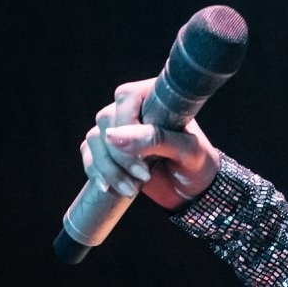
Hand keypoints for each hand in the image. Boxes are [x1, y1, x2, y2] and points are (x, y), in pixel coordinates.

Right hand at [80, 79, 221, 209]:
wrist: (195, 190)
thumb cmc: (198, 163)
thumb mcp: (187, 151)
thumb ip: (156, 139)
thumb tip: (114, 135)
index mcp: (157, 98)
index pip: (126, 97)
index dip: (125, 122)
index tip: (142, 155)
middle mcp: (135, 109)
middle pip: (106, 120)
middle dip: (119, 154)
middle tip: (143, 177)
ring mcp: (120, 130)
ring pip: (94, 139)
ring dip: (108, 168)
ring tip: (132, 189)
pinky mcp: (109, 152)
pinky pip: (89, 156)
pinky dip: (96, 173)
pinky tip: (109, 188)